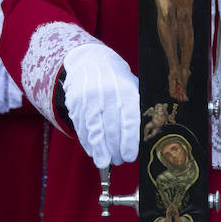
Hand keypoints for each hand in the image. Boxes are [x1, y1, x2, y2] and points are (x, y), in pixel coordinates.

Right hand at [62, 43, 139, 168]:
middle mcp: (107, 93)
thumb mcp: (132, 86)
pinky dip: (87, 141)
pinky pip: (81, 126)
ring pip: (93, 130)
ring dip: (99, 150)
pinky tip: (92, 150)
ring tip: (103, 162)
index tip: (129, 157)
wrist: (90, 60)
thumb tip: (144, 136)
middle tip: (118, 160)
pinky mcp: (75, 102)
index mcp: (126, 89)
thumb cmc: (117, 78)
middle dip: (114, 149)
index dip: (128, 142)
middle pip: (110, 128)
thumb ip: (137, 108)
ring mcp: (89, 97)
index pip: (128, 120)